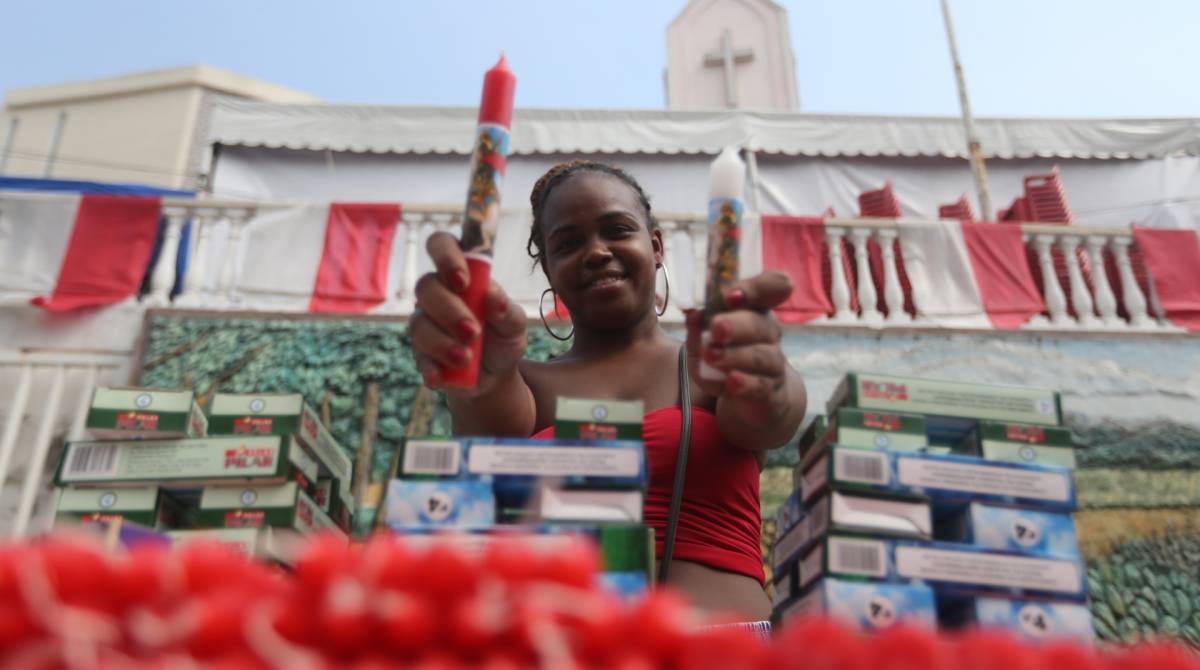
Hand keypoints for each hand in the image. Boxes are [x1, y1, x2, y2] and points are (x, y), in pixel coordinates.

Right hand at [410, 232, 526, 396]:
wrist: (496, 376)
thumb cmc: (503, 337)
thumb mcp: (515, 324)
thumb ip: (506, 310)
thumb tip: (492, 297)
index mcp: (461, 274)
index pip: (441, 244)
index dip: (446, 256)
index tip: (463, 280)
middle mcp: (437, 293)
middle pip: (426, 286)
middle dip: (449, 310)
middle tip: (473, 332)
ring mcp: (424, 321)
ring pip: (419, 323)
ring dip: (443, 342)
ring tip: (466, 358)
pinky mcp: (420, 351)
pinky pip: (417, 356)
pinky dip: (431, 367)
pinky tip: (442, 377)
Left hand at [685, 271, 793, 408]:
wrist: (753, 396)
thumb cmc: (726, 357)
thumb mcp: (705, 341)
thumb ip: (698, 328)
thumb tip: (692, 316)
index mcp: (756, 310)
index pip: (771, 286)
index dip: (756, 288)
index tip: (732, 296)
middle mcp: (769, 333)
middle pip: (761, 324)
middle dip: (737, 325)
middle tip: (716, 327)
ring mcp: (773, 364)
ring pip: (762, 356)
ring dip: (736, 355)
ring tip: (712, 355)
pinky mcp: (770, 392)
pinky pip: (761, 386)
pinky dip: (746, 383)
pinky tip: (731, 381)